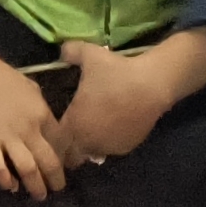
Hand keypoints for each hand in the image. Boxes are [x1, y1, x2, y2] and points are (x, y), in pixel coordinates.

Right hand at [0, 38, 68, 198]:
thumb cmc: (1, 76)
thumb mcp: (30, 87)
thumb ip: (40, 107)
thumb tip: (46, 123)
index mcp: (42, 112)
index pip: (61, 142)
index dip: (65, 157)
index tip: (66, 167)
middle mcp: (29, 128)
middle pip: (48, 160)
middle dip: (55, 179)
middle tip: (57, 190)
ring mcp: (7, 137)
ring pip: (28, 169)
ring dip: (35, 186)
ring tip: (39, 195)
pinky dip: (6, 181)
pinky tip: (10, 186)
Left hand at [53, 40, 183, 164]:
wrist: (151, 85)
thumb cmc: (116, 72)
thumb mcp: (90, 55)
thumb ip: (70, 52)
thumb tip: (61, 51)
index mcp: (74, 124)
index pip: (56, 142)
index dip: (55, 135)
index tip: (60, 124)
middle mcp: (88, 141)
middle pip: (72, 155)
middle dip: (71, 146)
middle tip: (74, 129)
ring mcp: (108, 147)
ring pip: (92, 152)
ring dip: (91, 143)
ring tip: (97, 124)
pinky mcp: (126, 147)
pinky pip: (111, 148)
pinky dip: (110, 140)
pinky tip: (115, 123)